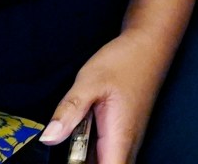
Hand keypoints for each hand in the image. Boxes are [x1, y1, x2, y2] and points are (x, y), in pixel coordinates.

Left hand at [40, 28, 171, 162]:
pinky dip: (90, 154)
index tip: (72, 160)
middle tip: (67, 149)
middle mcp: (126, 145)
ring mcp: (126, 141)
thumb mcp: (89, 81)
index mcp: (119, 137)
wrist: (148, 46)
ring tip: (70, 145)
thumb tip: (48, 138)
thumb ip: (69, 111)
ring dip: (86, 160)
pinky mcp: (122, 134)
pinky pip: (107, 155)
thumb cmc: (124, 61)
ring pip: (107, 162)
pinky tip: (76, 139)